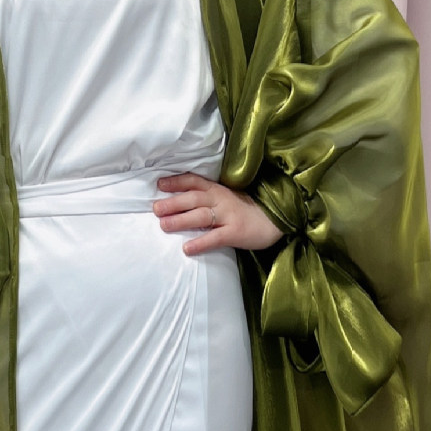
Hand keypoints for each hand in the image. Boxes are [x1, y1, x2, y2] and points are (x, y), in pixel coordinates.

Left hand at [153, 173, 284, 255]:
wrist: (275, 219)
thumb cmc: (247, 210)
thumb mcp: (227, 198)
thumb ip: (208, 198)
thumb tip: (180, 203)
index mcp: (218, 190)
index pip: (194, 182)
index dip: (176, 182)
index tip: (160, 184)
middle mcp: (221, 200)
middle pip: (193, 199)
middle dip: (173, 203)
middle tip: (155, 209)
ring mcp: (229, 216)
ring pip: (200, 216)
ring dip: (180, 220)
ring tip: (164, 225)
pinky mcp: (235, 232)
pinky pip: (215, 238)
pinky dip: (200, 243)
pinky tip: (187, 248)